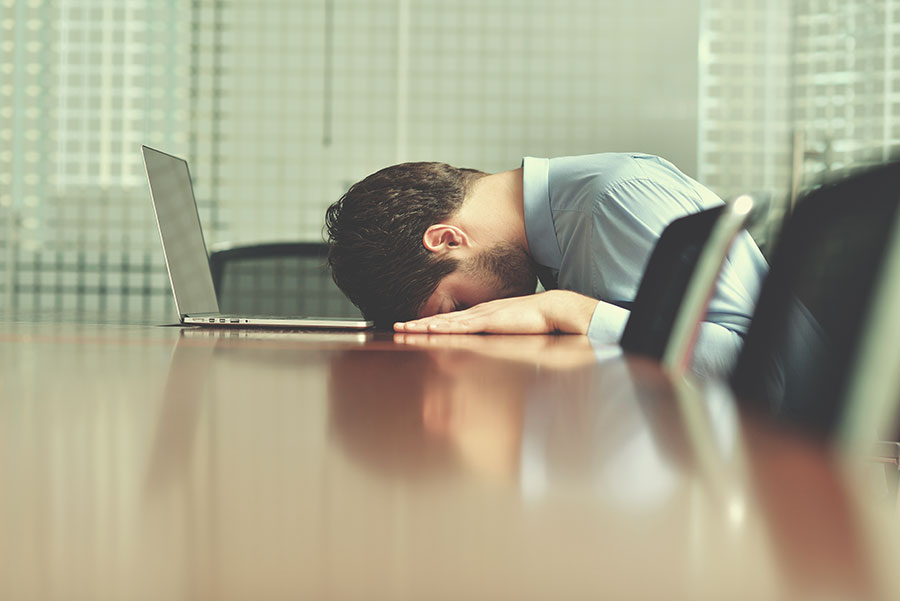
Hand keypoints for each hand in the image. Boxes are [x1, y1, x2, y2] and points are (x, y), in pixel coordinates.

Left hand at [393, 290, 598, 334]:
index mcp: (480, 315)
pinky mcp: (489, 321)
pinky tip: (431, 327)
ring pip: (446, 322)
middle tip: (396, 328)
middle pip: (441, 319)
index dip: (429, 324)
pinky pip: (462, 325)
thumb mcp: (508, 330)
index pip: (450, 321)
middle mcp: (476, 313)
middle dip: (417, 324)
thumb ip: (495, 335)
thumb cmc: (534, 321)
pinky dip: (445, 326)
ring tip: (405, 329)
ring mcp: (481, 315)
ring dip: (423, 326)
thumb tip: (484, 344)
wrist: (551, 309)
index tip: (412, 328)